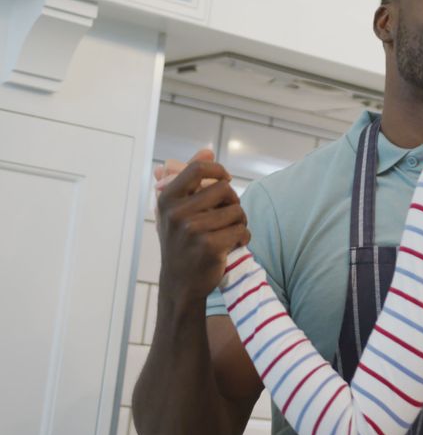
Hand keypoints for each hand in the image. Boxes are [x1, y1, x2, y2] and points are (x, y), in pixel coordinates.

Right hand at [156, 149, 249, 305]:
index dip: (219, 171)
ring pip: (237, 211)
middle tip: (227, 217)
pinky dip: (243, 238)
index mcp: (167, 200)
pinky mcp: (210, 246)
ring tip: (228, 233)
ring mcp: (193, 230)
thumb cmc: (180, 242)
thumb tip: (207, 151)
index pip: (198, 169)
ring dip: (240, 222)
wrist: (179, 283)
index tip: (225, 181)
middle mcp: (177, 213)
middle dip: (233, 202)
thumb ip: (189, 178)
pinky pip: (242, 231)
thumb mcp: (176, 210)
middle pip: (225, 189)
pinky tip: (232, 246)